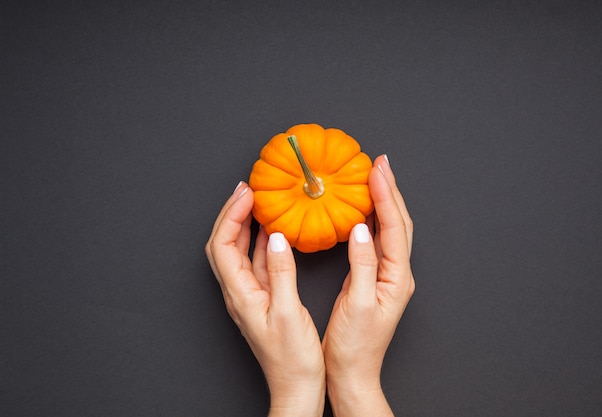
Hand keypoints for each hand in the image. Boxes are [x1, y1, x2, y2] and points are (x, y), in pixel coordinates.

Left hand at [206, 182, 324, 416]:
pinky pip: (256, 262)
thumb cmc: (292, 360)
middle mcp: (238, 292)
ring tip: (257, 203)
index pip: (223, 244)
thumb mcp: (288, 313)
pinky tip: (274, 232)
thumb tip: (277, 238)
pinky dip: (261, 242)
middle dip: (231, 213)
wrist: (296, 387)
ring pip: (239, 251)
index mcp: (240, 295)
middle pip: (223, 244)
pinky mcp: (262, 298)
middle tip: (247, 190)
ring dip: (244, 225)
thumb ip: (282, 273)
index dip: (231, 215)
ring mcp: (249, 295)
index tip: (248, 194)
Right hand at [322, 155, 414, 416]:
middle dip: (390, 190)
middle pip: (398, 222)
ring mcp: (387, 276)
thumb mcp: (359, 303)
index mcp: (397, 278)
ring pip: (389, 229)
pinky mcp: (374, 278)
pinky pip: (377, 240)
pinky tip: (362, 211)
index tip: (376, 169)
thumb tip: (360, 229)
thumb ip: (361, 264)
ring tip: (373, 177)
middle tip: (379, 163)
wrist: (353, 372)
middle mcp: (397, 273)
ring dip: (383, 201)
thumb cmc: (355, 345)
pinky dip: (372, 219)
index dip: (385, 195)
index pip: (393, 227)